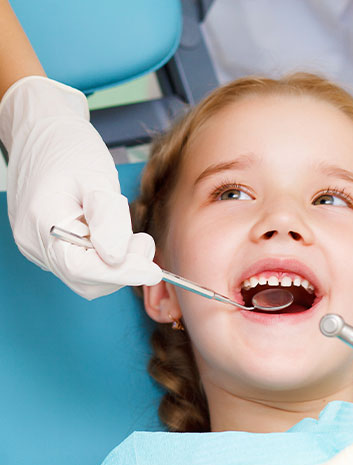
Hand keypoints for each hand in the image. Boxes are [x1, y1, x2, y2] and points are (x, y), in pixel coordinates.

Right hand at [0, 76, 161, 298]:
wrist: (41, 131)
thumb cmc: (69, 148)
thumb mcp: (97, 177)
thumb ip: (109, 219)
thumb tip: (118, 258)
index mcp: (42, 223)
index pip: (83, 269)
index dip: (122, 274)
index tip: (152, 271)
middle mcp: (34, 242)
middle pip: (85, 280)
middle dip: (122, 269)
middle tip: (143, 242)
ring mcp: (38, 246)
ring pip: (86, 277)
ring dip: (116, 264)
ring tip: (126, 232)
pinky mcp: (47, 246)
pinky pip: (82, 265)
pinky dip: (105, 258)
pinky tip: (111, 234)